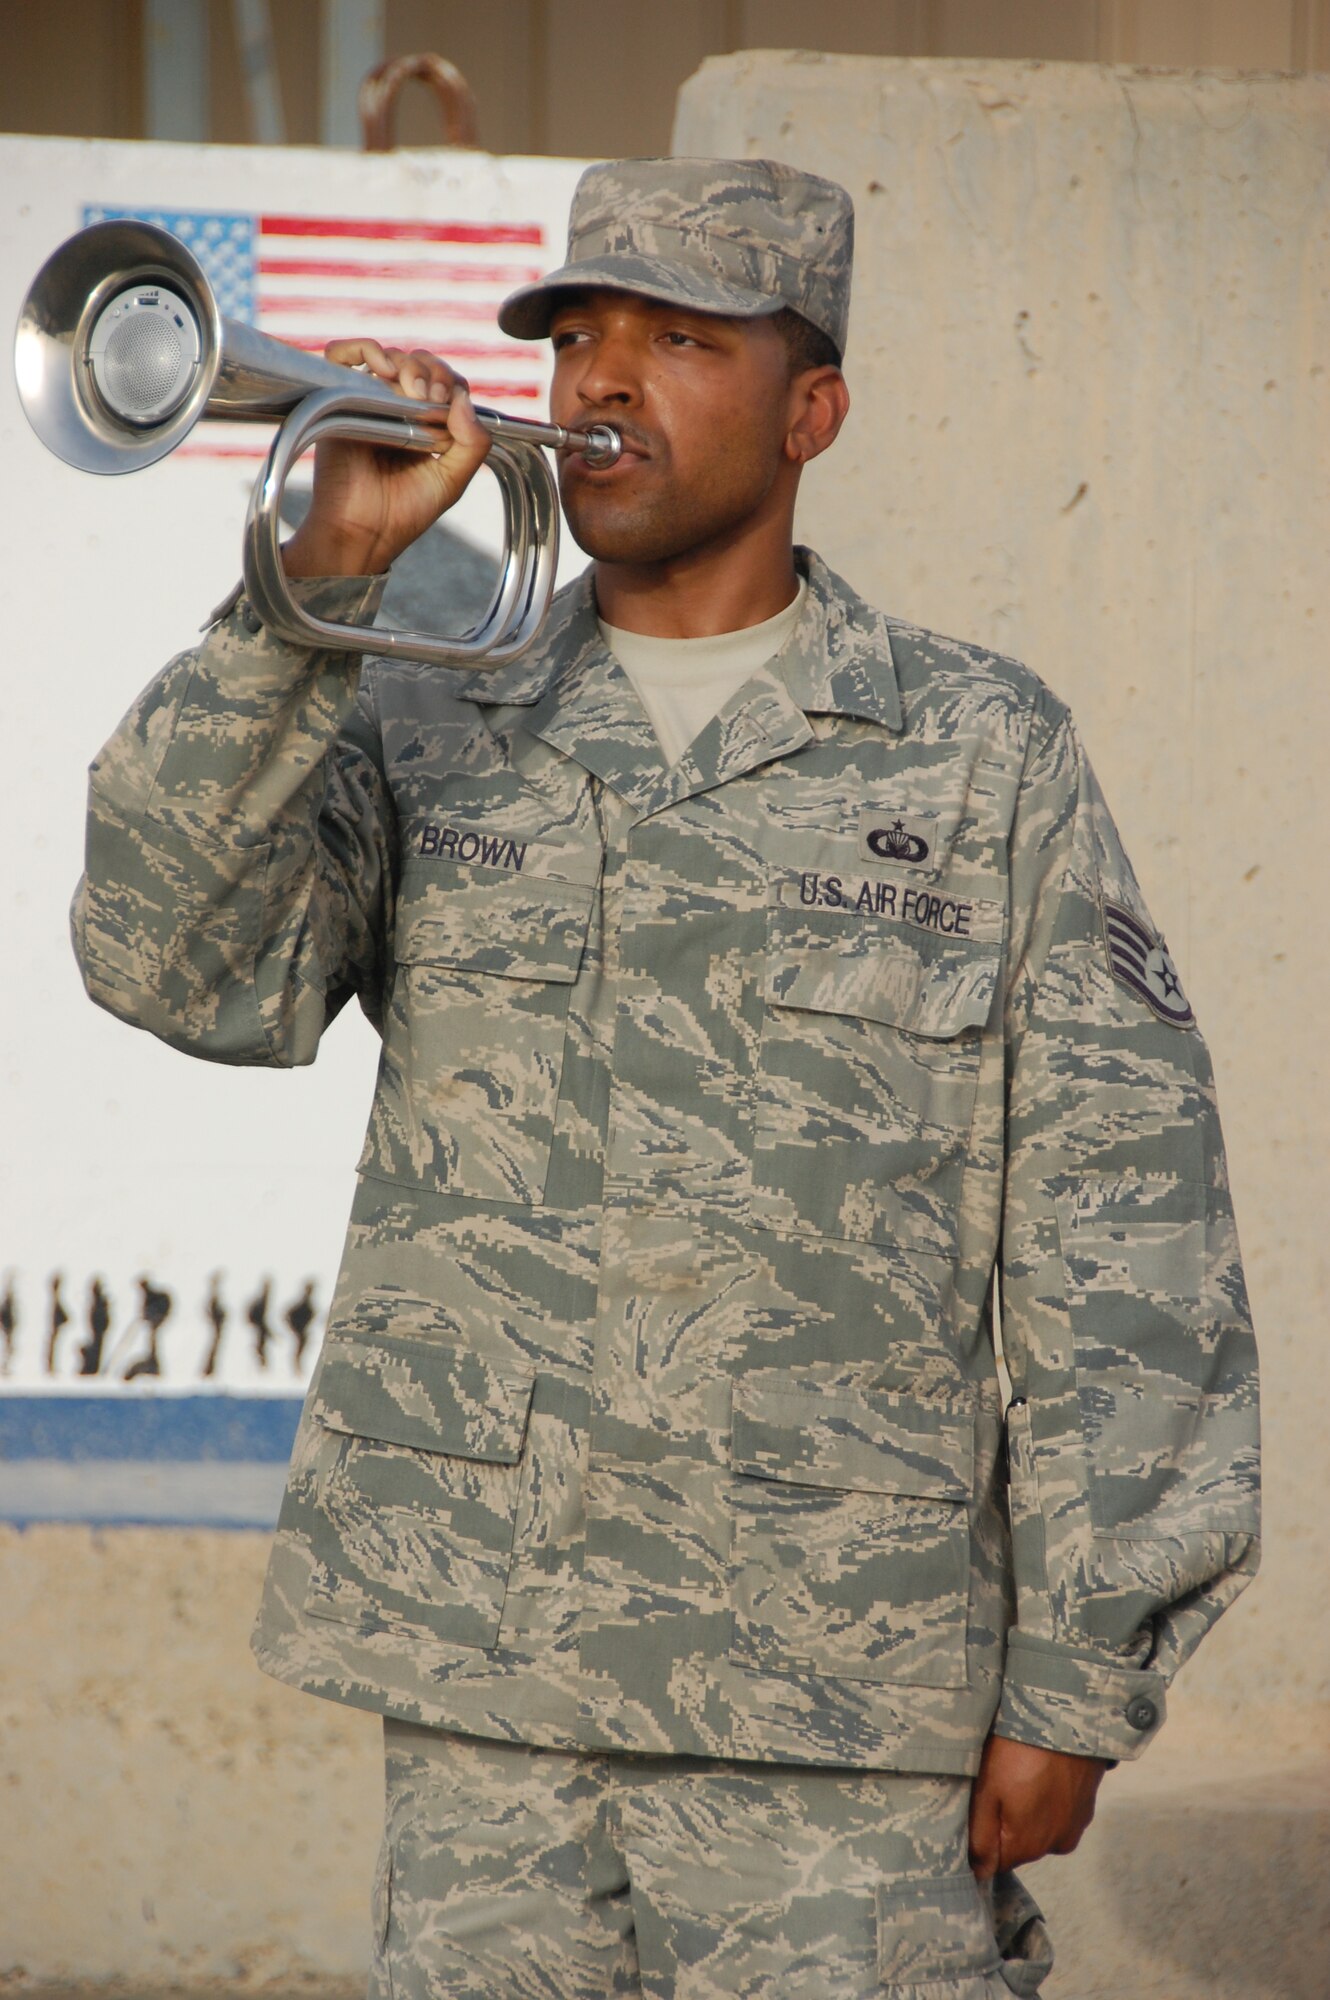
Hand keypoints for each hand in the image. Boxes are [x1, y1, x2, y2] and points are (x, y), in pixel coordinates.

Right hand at [282, 340, 490, 579]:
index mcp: (424, 423)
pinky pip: (340, 355)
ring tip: (413, 391)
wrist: (364, 533)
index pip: (443, 381)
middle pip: (419, 362)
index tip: (449, 403)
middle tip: (432, 398)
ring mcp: (366, 402)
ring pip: (389, 356)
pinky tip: (383, 367)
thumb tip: (464, 398)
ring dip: (408, 364)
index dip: (451, 381)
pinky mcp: (337, 400)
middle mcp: (395, 407)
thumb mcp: (453, 479)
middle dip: (433, 371)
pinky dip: (363, 349)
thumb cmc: (404, 512)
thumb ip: (473, 444)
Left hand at [968, 1735, 1108, 1880]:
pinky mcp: (1086, 1806)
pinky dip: (1048, 1799)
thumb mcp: (987, 1790)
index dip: (982, 1838)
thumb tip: (977, 1872)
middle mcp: (1055, 1845)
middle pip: (1019, 1845)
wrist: (1066, 1716)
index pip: (995, 1862)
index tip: (979, 1807)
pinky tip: (1041, 1772)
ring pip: (1039, 1828)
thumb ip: (981, 1837)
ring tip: (1021, 1774)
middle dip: (1005, 1822)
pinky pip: (1058, 1813)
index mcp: (1028, 1846)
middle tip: (998, 1783)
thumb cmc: (1018, 1751)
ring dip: (1028, 1810)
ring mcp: (1075, 1826)